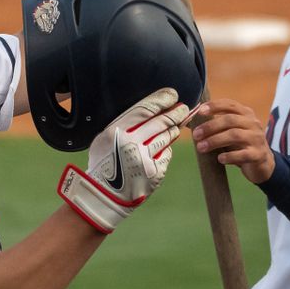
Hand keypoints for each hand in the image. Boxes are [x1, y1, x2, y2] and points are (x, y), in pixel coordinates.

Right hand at [58, 87, 188, 233]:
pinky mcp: (155, 173)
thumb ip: (125, 123)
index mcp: (116, 132)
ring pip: (168, 136)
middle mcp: (132, 144)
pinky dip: (165, 148)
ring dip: (173, 128)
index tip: (172, 94)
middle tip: (184, 107)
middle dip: (176, 112)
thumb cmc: (105, 161)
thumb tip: (153, 108)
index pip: (146, 109)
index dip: (162, 100)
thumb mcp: (105, 137)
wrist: (106, 193)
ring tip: (175, 124)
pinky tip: (162, 147)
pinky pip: (166, 153)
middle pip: (162, 121)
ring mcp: (145, 159)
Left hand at [190, 98, 272, 183]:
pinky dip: (229, 156)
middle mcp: (253, 123)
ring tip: (201, 147)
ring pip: (235, 135)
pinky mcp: (258, 155)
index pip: (230, 104)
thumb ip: (217, 125)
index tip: (200, 111)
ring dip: (215, 141)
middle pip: (230, 120)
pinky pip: (243, 154)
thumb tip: (190, 122)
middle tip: (196, 135)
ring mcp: (257, 139)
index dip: (214, 106)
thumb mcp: (231, 131)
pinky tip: (219, 159)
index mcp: (246, 114)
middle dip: (210, 126)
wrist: (262, 164)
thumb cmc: (241, 144)